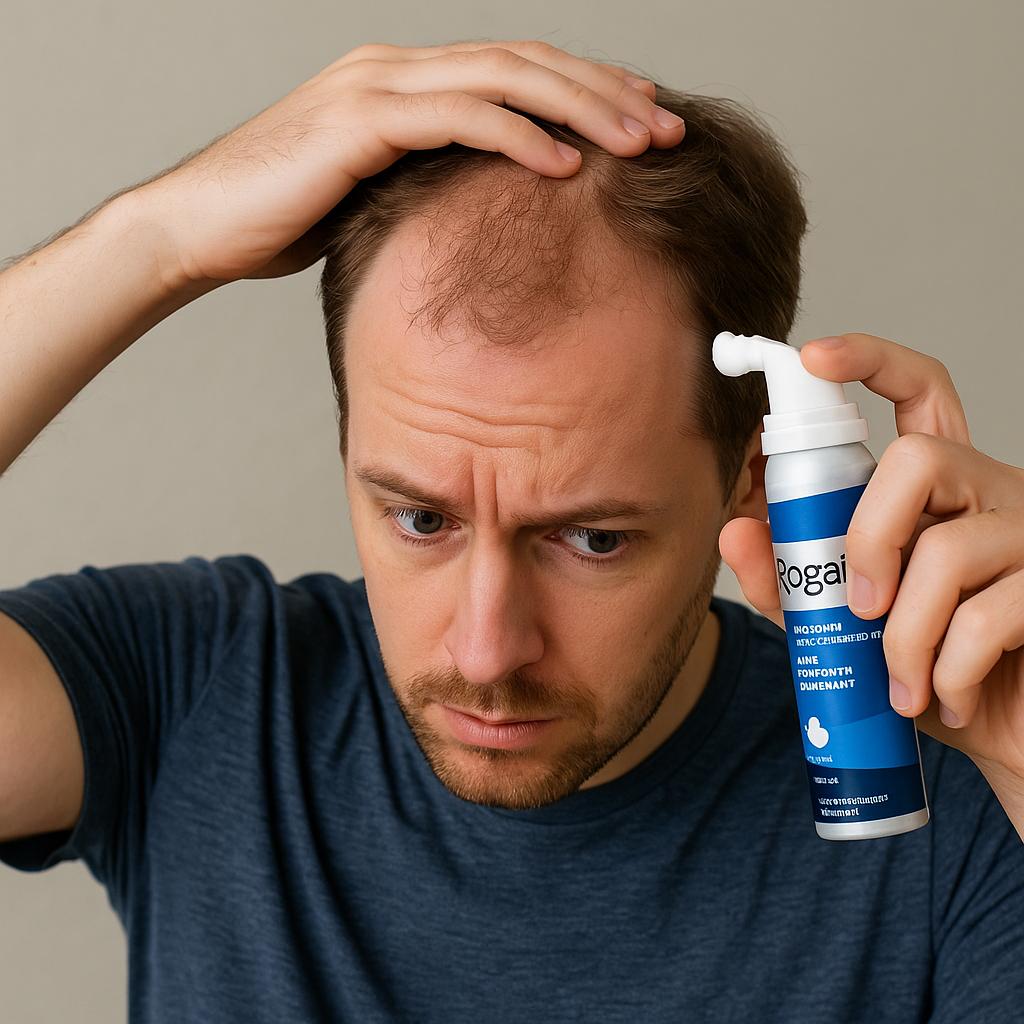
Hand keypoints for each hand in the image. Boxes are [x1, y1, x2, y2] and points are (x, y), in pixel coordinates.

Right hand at [131, 39, 683, 287]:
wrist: (200, 226)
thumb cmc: (286, 220)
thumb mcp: (377, 199)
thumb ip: (430, 188)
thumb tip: (484, 215)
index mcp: (409, 84)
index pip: (517, 73)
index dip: (586, 93)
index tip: (644, 124)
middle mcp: (400, 68)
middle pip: (527, 63)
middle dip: (605, 93)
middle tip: (669, 126)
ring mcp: (379, 86)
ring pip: (504, 78)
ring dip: (580, 109)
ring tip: (641, 143)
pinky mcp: (360, 121)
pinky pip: (456, 118)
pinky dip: (516, 137)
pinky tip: (564, 165)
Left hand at [720, 333, 1023, 783]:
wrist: (1010, 740)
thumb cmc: (928, 671)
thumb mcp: (845, 627)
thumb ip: (790, 583)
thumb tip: (733, 530)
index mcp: (938, 489)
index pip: (919, 393)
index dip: (870, 360)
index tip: (811, 356)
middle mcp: (988, 492)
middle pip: (918, 457)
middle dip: (866, 535)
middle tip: (858, 604)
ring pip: (945, 550)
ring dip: (903, 633)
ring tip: (901, 682)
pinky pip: (985, 618)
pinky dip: (944, 672)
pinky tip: (946, 699)